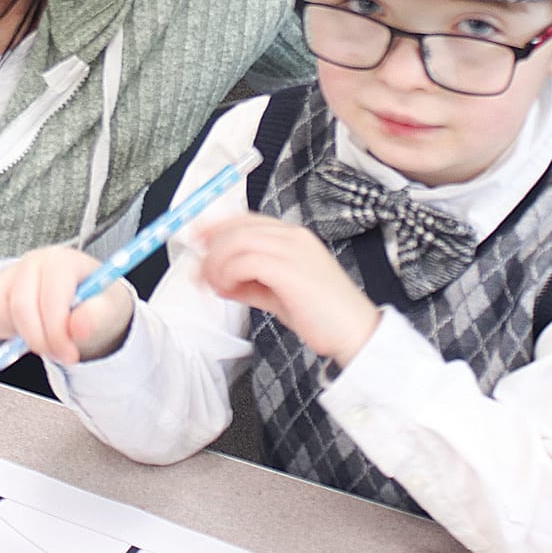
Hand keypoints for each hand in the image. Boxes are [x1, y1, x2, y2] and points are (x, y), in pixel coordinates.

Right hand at [0, 245, 134, 365]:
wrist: (86, 300)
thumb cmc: (96, 302)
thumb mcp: (108, 309)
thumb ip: (95, 316)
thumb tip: (78, 327)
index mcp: (61, 260)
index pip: (49, 296)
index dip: (57, 332)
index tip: (70, 355)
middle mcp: (32, 261)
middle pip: (20, 306)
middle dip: (39, 340)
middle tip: (59, 355)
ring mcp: (10, 273)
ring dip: (19, 333)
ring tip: (44, 337)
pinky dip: (2, 330)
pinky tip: (26, 330)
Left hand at [196, 213, 379, 365]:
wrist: (355, 332)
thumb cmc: (322, 316)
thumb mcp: (278, 294)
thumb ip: (250, 283)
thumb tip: (218, 279)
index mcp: (293, 236)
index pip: (246, 219)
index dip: (217, 227)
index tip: (196, 240)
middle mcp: (292, 236)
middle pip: (237, 228)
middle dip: (211, 250)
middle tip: (200, 274)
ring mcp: (292, 249)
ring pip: (236, 242)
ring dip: (217, 265)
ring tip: (217, 287)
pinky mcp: (288, 268)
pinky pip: (244, 261)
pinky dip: (228, 275)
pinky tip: (230, 290)